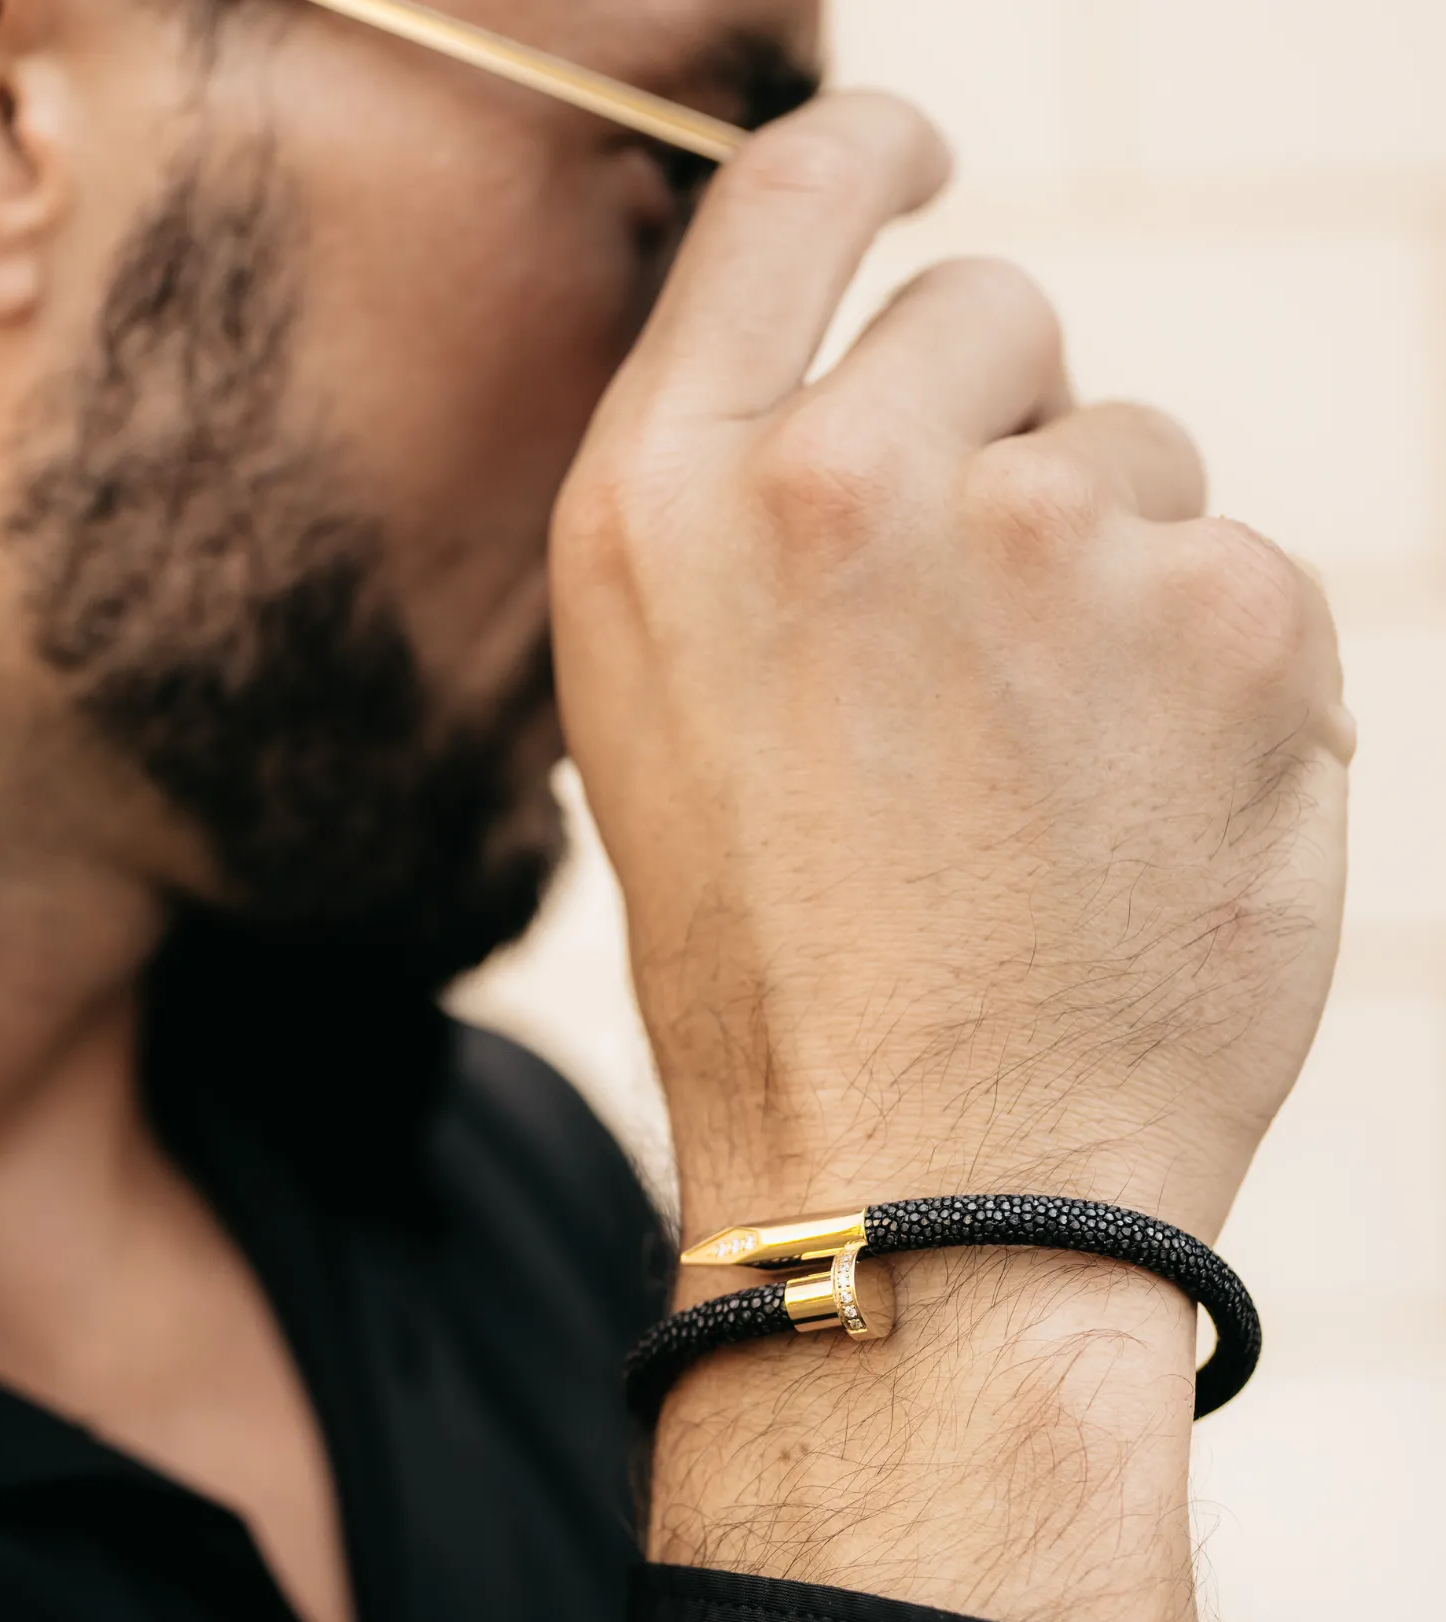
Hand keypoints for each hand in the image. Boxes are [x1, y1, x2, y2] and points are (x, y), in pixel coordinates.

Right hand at [549, 94, 1351, 1621]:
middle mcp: (835, 485)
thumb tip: (904, 404)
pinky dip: (1211, 679)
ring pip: (1131, 456)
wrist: (920, 1183)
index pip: (786, 205)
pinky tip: (1138, 820)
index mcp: (659, 511)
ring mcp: (1036, 538)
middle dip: (1002, 434)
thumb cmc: (776, 974)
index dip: (873, 158)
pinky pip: (1243, 572)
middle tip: (974, 645)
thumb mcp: (666, 724)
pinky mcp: (1227, 618)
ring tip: (1041, 786)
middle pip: (995, 313)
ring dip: (1104, 578)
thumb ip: (749, 525)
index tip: (921, 165)